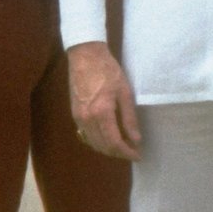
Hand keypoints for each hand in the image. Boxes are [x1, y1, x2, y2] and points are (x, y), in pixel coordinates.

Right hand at [68, 41, 141, 160]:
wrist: (85, 56)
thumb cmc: (108, 70)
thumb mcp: (124, 92)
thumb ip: (129, 118)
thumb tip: (136, 139)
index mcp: (101, 113)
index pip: (114, 143)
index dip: (127, 152)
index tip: (138, 155)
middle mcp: (87, 120)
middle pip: (102, 146)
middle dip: (118, 153)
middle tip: (132, 151)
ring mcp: (78, 118)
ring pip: (93, 143)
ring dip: (108, 149)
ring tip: (122, 146)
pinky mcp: (74, 114)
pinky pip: (85, 135)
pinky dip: (97, 141)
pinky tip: (106, 138)